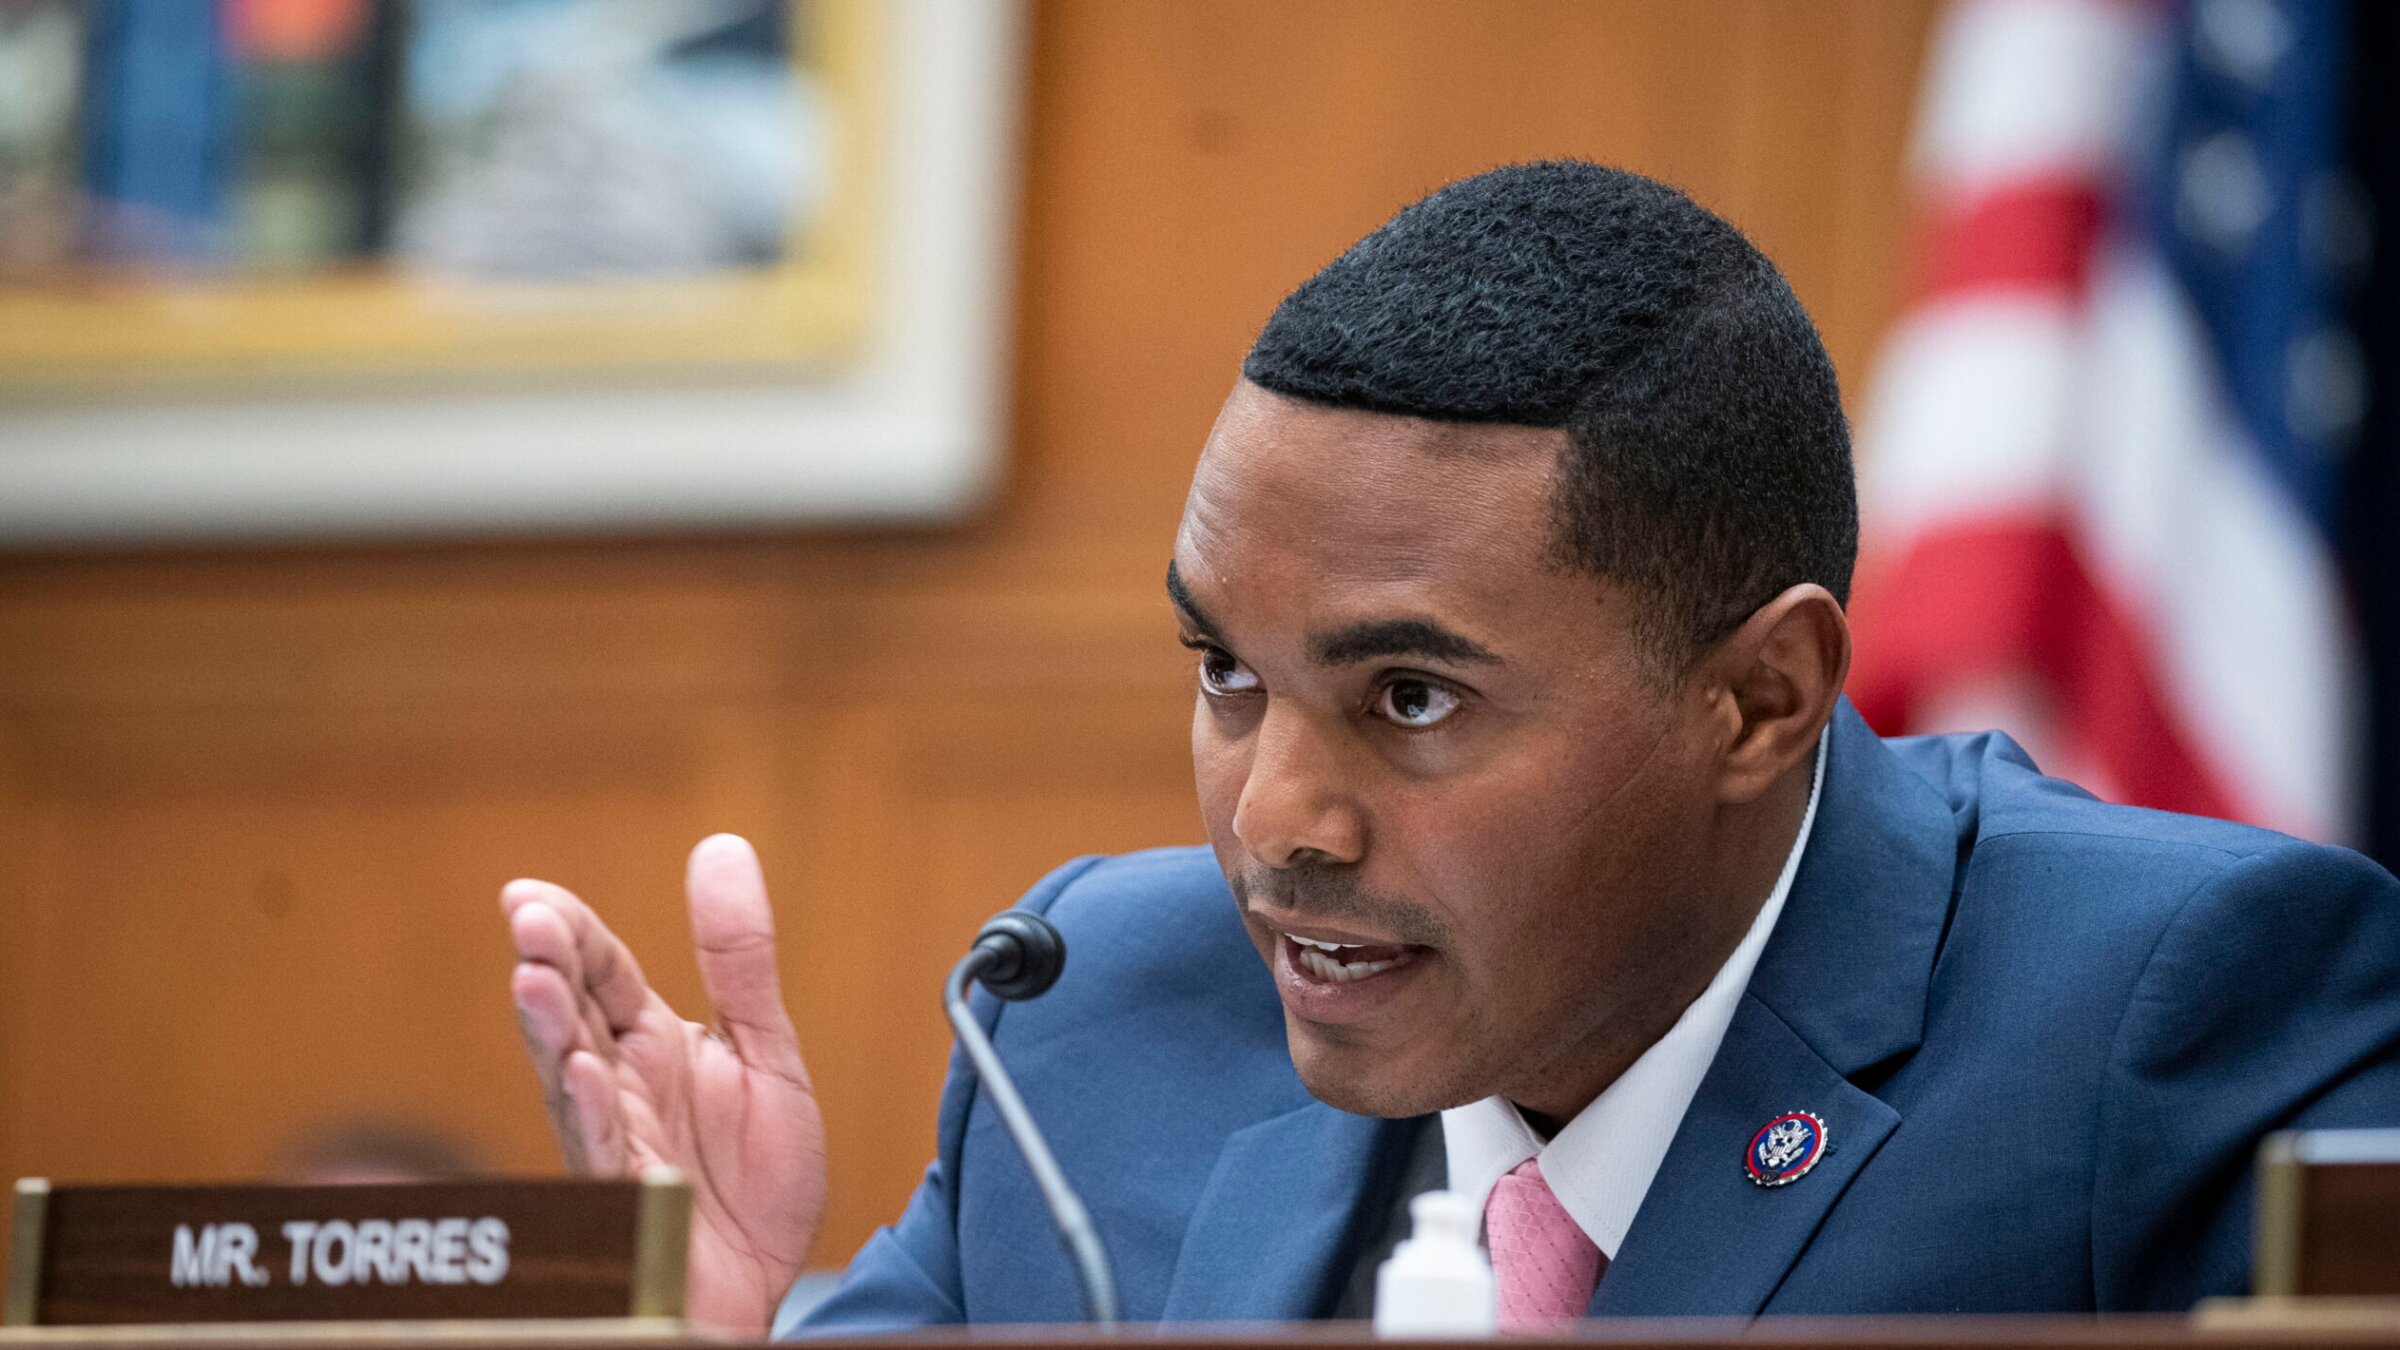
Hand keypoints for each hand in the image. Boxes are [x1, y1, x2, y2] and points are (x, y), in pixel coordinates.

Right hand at [503, 834, 826, 1335]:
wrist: (769, 1281)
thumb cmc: (754, 1177)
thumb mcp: (766, 1049)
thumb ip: (740, 958)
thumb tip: (721, 847)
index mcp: (650, 1043)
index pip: (601, 971)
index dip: (569, 930)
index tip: (529, 893)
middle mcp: (620, 1087)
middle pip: (573, 1014)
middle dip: (549, 966)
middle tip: (530, 921)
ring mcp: (618, 1142)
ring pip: (569, 1079)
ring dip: (551, 1030)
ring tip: (536, 980)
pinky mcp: (633, 1199)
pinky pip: (606, 1152)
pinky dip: (592, 1112)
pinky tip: (581, 1074)